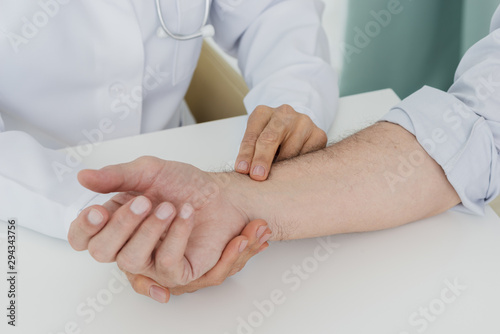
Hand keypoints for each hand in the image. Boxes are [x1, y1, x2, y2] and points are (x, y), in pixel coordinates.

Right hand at [68, 157, 268, 286]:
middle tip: (144, 201)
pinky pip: (167, 264)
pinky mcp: (179, 272)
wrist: (220, 193)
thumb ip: (116, 176)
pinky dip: (176, 236)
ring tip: (170, 207)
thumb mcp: (149, 171)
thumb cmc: (184, 184)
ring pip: (131, 260)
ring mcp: (152, 261)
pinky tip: (186, 215)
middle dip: (121, 225)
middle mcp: (129, 245)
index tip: (98, 210)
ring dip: (150, 230)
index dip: (84, 228)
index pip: (83, 237)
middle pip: (102, 251)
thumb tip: (82, 177)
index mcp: (115, 221)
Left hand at [234, 104, 326, 180]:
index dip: (246, 154)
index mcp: (263, 113)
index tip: (243, 169)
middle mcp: (284, 114)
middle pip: (271, 138)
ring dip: (281, 167)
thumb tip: (247, 173)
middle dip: (263, 159)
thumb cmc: (271, 137)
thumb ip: (252, 152)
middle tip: (257, 176)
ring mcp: (304, 122)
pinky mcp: (319, 134)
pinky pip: (306, 156)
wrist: (296, 128)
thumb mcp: (257, 139)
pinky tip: (293, 171)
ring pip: (290, 152)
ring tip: (277, 176)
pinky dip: (298, 167)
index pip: (252, 135)